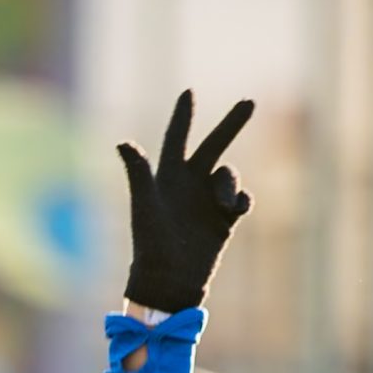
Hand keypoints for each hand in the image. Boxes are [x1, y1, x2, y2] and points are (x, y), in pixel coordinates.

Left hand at [116, 91, 254, 313]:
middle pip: (214, 145)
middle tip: (250, 102)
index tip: (188, 92)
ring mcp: (207, 201)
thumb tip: (122, 142)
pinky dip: (242, 200)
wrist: (169, 280)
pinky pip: (241, 199)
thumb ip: (138, 172)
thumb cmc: (150, 244)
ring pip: (229, 175)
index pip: (176, 138)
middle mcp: (189, 185)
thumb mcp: (144, 206)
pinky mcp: (223, 220)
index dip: (182, 116)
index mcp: (167, 177)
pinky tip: (235, 210)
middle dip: (231, 124)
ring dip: (230, 185)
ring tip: (226, 205)